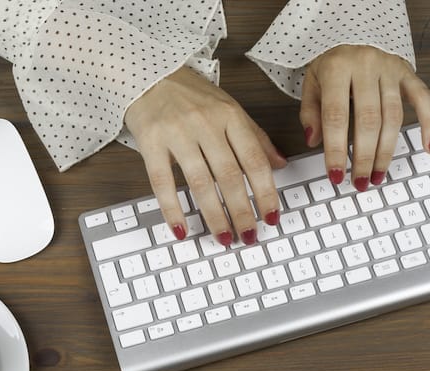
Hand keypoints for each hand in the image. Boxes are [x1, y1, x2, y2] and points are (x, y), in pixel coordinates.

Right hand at [124, 67, 287, 245]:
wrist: (148, 74)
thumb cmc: (189, 94)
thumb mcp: (228, 108)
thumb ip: (254, 137)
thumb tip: (281, 165)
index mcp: (229, 115)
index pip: (254, 159)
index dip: (265, 192)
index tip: (271, 217)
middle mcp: (205, 124)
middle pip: (229, 175)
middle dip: (241, 211)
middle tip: (249, 236)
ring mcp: (177, 133)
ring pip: (200, 182)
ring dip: (213, 215)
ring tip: (222, 237)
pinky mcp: (151, 143)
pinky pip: (162, 182)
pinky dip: (172, 209)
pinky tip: (180, 229)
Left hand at [301, 45, 429, 190]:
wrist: (353, 30)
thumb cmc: (331, 62)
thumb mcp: (311, 82)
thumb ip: (311, 112)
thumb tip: (314, 142)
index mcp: (337, 69)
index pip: (336, 117)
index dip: (336, 150)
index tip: (336, 175)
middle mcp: (366, 67)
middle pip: (368, 120)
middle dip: (364, 156)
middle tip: (360, 182)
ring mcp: (390, 69)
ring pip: (393, 116)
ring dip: (387, 151)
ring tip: (378, 175)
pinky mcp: (408, 72)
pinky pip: (424, 98)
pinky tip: (428, 147)